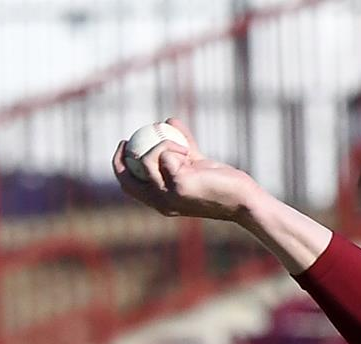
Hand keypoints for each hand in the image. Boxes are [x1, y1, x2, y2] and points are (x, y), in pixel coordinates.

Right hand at [113, 119, 260, 224]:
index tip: (124, 146)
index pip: (129, 186)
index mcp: (160, 202)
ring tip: (184, 148)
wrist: (241, 197)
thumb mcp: (195, 161)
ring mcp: (168, 196)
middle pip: (127, 180)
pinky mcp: (179, 185)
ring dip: (161, 144)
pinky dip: (176, 144)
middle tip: (128, 138)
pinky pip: (165, 154)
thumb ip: (181, 145)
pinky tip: (192, 151)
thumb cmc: (221, 182)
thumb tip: (167, 122)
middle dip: (121, 157)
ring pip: (146, 160)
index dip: (120, 166)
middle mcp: (160, 203)